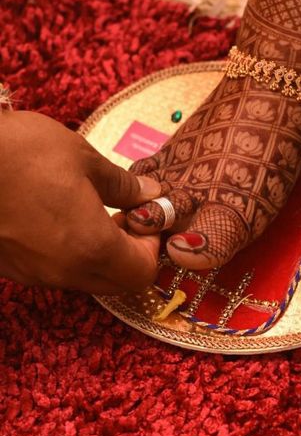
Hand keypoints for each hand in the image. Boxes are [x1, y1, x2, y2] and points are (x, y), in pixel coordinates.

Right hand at [0, 110, 161, 293]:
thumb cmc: (22, 152)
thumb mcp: (83, 159)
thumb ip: (123, 185)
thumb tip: (151, 194)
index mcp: (91, 247)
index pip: (142, 273)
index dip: (153, 247)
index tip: (146, 218)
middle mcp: (64, 271)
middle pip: (117, 283)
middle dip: (131, 254)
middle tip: (125, 217)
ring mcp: (33, 273)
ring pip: (86, 279)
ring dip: (102, 255)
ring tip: (92, 213)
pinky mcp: (11, 267)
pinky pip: (56, 272)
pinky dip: (72, 255)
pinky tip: (59, 218)